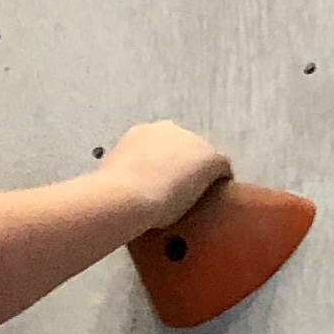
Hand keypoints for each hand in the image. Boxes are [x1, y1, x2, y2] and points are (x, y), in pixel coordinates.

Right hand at [103, 120, 231, 233]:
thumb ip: (122, 178)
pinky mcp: (211, 158)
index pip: (159, 149)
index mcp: (140, 134)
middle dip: (183, 171)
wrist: (127, 197)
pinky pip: (223, 171)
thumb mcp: (111, 179)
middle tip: (177, 198)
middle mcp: (167, 129)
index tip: (158, 188)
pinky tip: (214, 204)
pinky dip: (219, 186)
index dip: (162, 170)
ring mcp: (191, 141)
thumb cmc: (112, 195)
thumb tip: (120, 194)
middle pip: (184, 150)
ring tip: (195, 204)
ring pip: (203, 160)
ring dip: (200, 178)